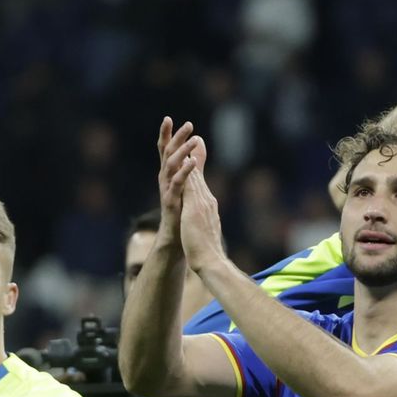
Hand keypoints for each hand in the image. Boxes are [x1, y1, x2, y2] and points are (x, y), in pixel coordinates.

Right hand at [156, 118, 200, 237]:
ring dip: (182, 150)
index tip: (168, 118)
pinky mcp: (171, 200)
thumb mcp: (188, 180)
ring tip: (194, 139)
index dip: (166, 134)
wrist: (176, 235)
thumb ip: (193, 160)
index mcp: (168, 173)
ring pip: (171, 165)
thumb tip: (199, 140)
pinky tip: (192, 162)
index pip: (165, 149)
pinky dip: (185, 171)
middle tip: (188, 124)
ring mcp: (166, 188)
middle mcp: (164, 178)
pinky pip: (177, 183)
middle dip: (176, 137)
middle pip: (167, 152)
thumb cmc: (181, 208)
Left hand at [173, 140, 226, 274]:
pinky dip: (188, 171)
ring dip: (192, 156)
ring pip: (196, 175)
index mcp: (206, 207)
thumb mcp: (203, 231)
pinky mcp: (196, 208)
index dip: (196, 167)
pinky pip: (191, 185)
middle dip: (196, 154)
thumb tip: (203, 219)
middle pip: (199, 174)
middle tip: (194, 135)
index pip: (199, 183)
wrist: (212, 262)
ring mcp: (203, 203)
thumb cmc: (207, 251)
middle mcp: (207, 201)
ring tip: (189, 139)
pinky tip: (184, 160)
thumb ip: (203, 221)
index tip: (195, 152)